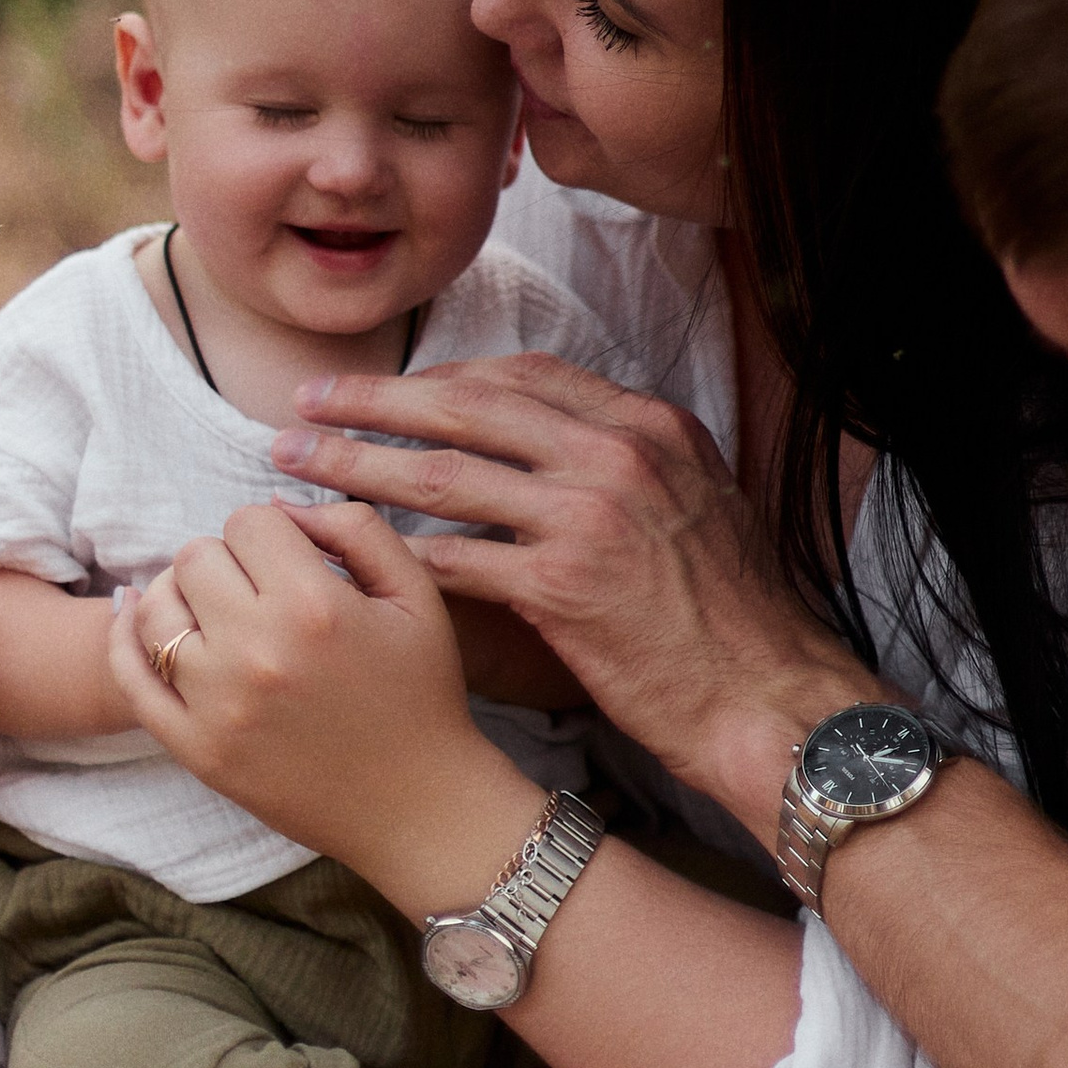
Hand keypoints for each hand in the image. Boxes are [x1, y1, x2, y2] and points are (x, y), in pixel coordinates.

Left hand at [111, 502, 540, 906]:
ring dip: (179, 594)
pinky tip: (139, 619)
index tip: (289, 557)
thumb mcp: (415, 592)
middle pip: (195, 557)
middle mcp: (256, 650)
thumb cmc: (421, 692)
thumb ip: (354, 527)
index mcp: (314, 604)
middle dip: (226, 558)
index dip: (271, 530)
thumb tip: (280, 505)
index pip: (249, 520)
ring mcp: (217, 705)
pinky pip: (131, 679)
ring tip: (212, 608)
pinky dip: (125, 638)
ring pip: (155, 609)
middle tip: (256, 586)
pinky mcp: (195, 750)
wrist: (415, 803)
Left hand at [271, 357, 873, 827]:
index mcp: (649, 422)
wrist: (768, 693)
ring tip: (299, 464)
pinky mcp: (564, 585)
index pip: (524, 374)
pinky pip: (455, 559)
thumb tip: (561, 443)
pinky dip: (394, 555)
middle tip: (308, 400)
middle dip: (376, 400)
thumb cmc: (733, 611)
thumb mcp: (698, 499)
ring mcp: (590, 514)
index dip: (443, 377)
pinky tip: (348, 557)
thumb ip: (631, 459)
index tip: (389, 388)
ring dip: (359, 466)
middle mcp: (619, 452)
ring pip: (445, 475)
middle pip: (469, 407)